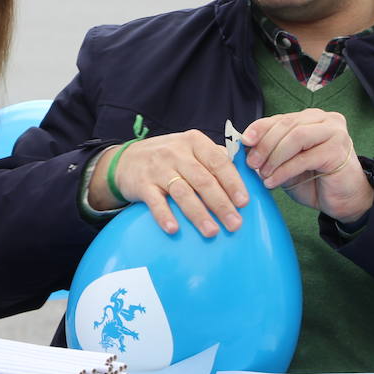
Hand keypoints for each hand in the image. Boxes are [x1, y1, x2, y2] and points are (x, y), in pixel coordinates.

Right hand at [91, 130, 247, 237]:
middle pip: (203, 180)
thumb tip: (247, 173)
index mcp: (193, 142)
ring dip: (198, 214)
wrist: (126, 160)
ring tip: (211, 232)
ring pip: (182, 192)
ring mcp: (157, 168)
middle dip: (221, 204)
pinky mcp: (142, 184)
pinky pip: (155, 202)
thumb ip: (215, 157)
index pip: (217, 161)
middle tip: (235, 223)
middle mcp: (175, 153)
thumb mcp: (190, 148)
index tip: (244, 202)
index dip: (232, 182)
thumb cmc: (167, 157)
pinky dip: (164, 215)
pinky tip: (174, 229)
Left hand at [241, 109, 372, 223]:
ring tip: (263, 173)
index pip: (280, 118)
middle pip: (287, 125)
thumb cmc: (314, 179)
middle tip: (251, 164)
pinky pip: (304, 158)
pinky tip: (272, 182)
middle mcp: (326, 120)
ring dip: (274, 156)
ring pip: (296, 137)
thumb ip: (271, 150)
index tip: (244, 142)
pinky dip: (284, 171)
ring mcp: (335, 133)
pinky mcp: (338, 151)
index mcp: (311, 118)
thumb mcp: (286, 162)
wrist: (344, 200)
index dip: (259, 128)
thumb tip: (244, 144)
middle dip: (265, 145)